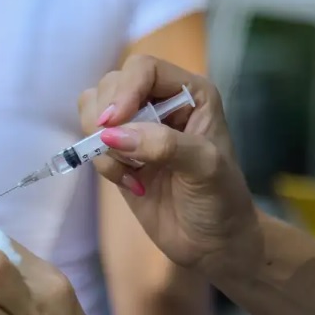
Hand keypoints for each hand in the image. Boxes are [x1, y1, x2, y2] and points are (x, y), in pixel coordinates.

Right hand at [78, 55, 257, 268]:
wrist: (214, 244)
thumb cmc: (222, 201)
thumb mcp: (205, 168)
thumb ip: (163, 145)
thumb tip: (111, 135)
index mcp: (191, 93)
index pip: (144, 69)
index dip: (125, 90)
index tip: (114, 123)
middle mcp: (162, 103)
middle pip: (112, 84)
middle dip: (107, 117)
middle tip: (120, 151)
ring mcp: (138, 128)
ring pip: (95, 109)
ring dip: (100, 140)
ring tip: (129, 169)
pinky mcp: (121, 154)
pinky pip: (92, 143)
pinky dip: (102, 162)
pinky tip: (130, 183)